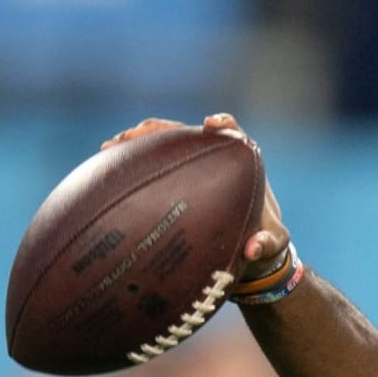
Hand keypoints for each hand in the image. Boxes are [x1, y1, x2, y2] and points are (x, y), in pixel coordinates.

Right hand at [100, 113, 290, 280]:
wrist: (248, 252)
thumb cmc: (265, 243)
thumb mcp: (273, 246)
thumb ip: (269, 244)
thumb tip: (253, 248)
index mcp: (244, 165)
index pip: (235, 133)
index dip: (224, 124)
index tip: (211, 124)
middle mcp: (216, 161)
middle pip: (187, 134)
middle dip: (161, 129)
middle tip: (137, 132)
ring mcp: (193, 171)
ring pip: (164, 147)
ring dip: (137, 143)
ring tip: (109, 148)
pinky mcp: (175, 183)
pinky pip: (152, 169)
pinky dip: (131, 166)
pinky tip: (104, 171)